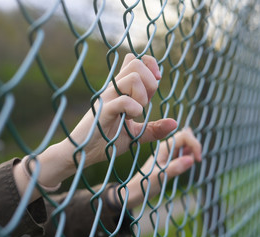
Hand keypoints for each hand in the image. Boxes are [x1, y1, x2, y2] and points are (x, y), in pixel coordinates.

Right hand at [14, 54, 177, 200]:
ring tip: (137, 110)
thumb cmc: (106, 141)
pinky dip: (134, 108)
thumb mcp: (135, 135)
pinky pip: (124, 100)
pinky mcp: (103, 111)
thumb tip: (175, 122)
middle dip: (150, 81)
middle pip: (136, 63)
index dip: (149, 65)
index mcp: (120, 90)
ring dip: (142, 95)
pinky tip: (130, 118)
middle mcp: (113, 89)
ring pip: (132, 77)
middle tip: (146, 101)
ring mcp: (107, 98)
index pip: (134, 60)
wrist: (83, 153)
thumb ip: (154, 129)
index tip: (155, 81)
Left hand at [120, 128, 201, 208]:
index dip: (195, 144)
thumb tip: (192, 159)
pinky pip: (182, 153)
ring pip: (185, 144)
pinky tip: (185, 165)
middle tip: (195, 160)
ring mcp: (168, 154)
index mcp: (163, 147)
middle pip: (186, 136)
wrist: (133, 193)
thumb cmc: (144, 186)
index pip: (184, 136)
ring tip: (188, 164)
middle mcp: (166, 148)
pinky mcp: (169, 161)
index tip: (198, 160)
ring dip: (192, 151)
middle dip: (194, 146)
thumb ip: (175, 168)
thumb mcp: (160, 178)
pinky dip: (188, 156)